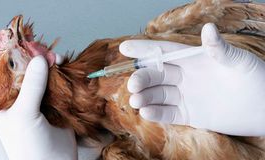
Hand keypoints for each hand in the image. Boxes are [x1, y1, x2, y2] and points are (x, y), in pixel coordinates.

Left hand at [0, 55, 76, 159]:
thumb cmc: (29, 144)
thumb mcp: (24, 114)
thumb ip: (31, 86)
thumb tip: (39, 59)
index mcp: (5, 101)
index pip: (7, 73)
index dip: (17, 57)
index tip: (28, 44)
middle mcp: (21, 98)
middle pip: (28, 71)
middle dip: (37, 59)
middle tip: (46, 52)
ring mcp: (39, 100)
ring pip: (45, 76)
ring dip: (52, 65)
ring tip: (58, 59)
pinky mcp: (57, 103)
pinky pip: (59, 84)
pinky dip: (63, 75)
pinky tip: (65, 68)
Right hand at [119, 23, 264, 135]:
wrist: (264, 109)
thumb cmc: (256, 79)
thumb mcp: (239, 61)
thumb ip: (219, 49)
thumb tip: (208, 28)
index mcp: (193, 59)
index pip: (163, 52)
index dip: (144, 49)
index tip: (124, 47)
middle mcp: (185, 76)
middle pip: (156, 75)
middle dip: (141, 78)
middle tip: (133, 85)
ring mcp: (185, 96)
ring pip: (157, 95)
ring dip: (144, 97)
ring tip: (136, 101)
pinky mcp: (188, 115)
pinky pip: (168, 113)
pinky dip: (156, 113)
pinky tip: (146, 113)